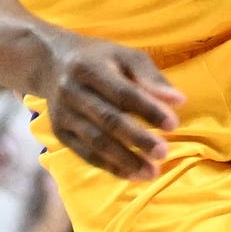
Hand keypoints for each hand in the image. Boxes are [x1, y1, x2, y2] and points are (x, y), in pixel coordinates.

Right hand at [31, 33, 183, 181]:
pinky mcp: (59, 132)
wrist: (51, 62)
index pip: (122, 93)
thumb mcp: (125, 56)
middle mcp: (71, 91)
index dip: (148, 109)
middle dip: (137, 138)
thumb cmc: (99, 59)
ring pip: (96, 141)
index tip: (173, 124)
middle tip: (163, 153)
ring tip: (152, 173)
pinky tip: (132, 175)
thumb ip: (151, 77)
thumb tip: (178, 101)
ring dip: (125, 160)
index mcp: (89, 68)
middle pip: (108, 119)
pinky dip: (110, 166)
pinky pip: (86, 154)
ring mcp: (62, 114)